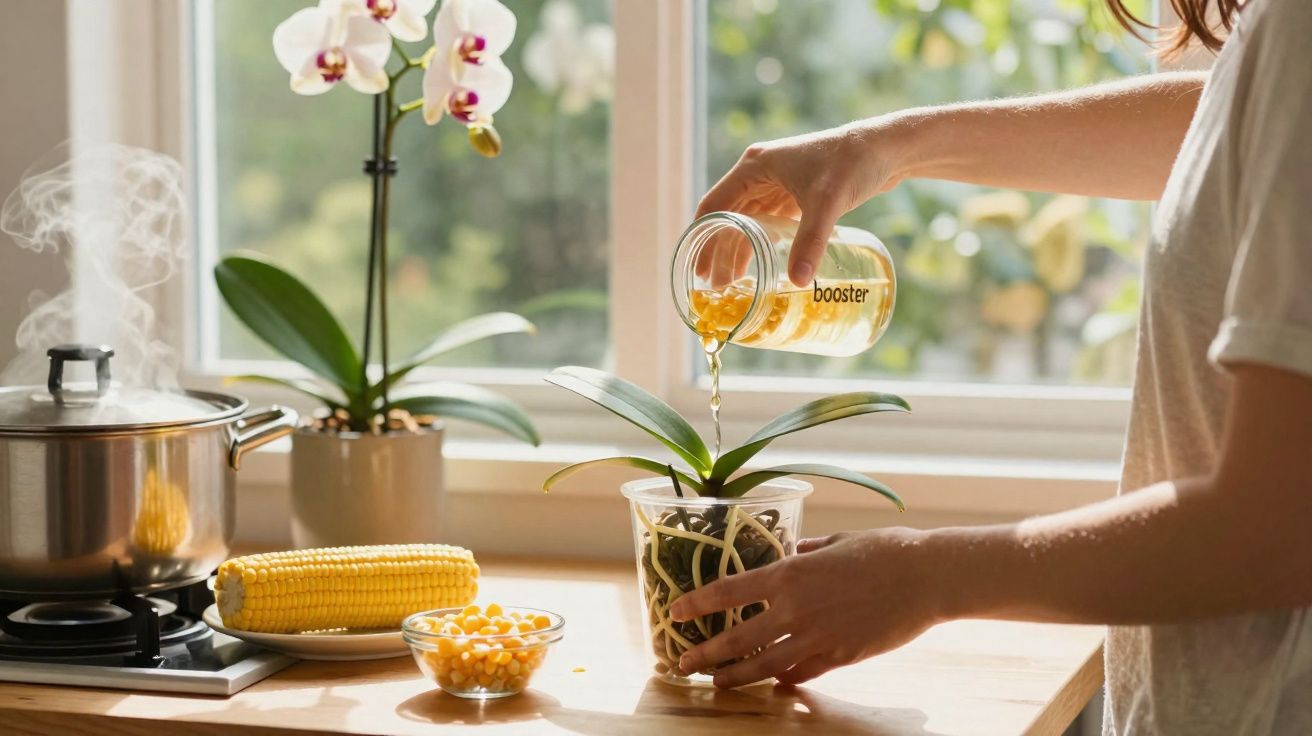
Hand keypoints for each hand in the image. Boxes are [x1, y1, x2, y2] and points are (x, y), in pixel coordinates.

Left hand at [668, 527, 943, 688]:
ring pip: (765, 666)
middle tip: (684, 663)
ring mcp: (817, 638)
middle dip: (706, 654)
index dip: (698, 604)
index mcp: (789, 574)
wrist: (926, 577)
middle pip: (738, 639)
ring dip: (737, 675)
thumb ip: (806, 551)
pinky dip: (784, 679)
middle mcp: (795, 609)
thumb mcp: (835, 542)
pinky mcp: (840, 658)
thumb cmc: (883, 549)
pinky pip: (802, 674)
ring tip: (718, 681)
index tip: (675, 612)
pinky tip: (773, 683)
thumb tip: (791, 551)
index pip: (729, 592)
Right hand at [695, 117, 913, 285]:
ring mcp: (778, 182)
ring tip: (732, 281)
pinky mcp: (796, 192)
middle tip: (714, 285)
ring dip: (738, 248)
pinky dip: (759, 241)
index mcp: (755, 167)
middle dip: (719, 249)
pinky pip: (768, 220)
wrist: (886, 148)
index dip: (703, 236)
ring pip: (747, 220)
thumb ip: (810, 242)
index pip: (715, 204)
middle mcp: (761, 172)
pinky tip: (759, 263)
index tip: (696, 267)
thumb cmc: (852, 163)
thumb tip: (798, 282)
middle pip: (728, 216)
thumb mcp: (827, 203)